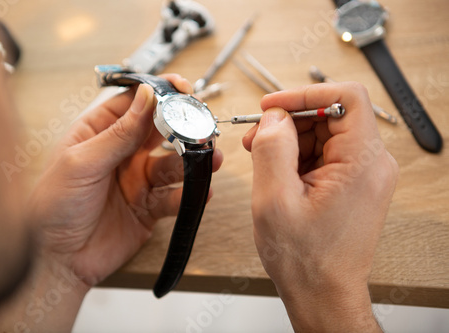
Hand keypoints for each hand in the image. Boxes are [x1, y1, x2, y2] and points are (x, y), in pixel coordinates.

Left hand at [27, 74, 222, 286]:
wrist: (57, 259)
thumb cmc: (54, 206)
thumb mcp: (83, 162)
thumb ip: (119, 132)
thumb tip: (147, 96)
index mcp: (99, 134)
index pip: (134, 104)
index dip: (159, 93)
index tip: (182, 88)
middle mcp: (121, 154)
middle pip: (160, 131)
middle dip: (183, 126)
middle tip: (202, 125)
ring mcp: (137, 180)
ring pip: (173, 163)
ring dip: (193, 160)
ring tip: (210, 159)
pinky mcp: (148, 207)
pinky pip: (174, 197)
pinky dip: (190, 194)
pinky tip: (202, 191)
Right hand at [242, 82, 397, 331]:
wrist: (322, 292)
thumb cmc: (305, 258)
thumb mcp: (274, 200)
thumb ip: (271, 148)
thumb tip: (273, 117)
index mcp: (361, 162)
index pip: (346, 97)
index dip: (306, 93)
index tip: (273, 106)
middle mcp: (371, 164)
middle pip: (331, 114)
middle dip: (289, 120)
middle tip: (256, 136)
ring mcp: (363, 174)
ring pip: (324, 133)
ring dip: (289, 139)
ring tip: (260, 158)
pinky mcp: (352, 184)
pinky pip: (323, 154)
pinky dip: (296, 156)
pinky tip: (275, 172)